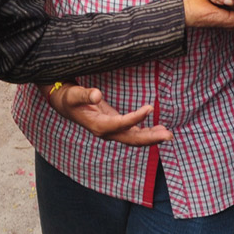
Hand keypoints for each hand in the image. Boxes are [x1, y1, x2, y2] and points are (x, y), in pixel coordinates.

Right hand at [48, 84, 171, 145]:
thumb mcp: (74, 94)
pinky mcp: (115, 126)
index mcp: (98, 125)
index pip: (121, 124)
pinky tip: (157, 130)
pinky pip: (132, 133)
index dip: (136, 118)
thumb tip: (97, 95)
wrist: (64, 104)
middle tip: (168, 134)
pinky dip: (145, 133)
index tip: (150, 108)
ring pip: (134, 138)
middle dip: (150, 138)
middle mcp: (106, 132)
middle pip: (131, 139)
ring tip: (168, 133)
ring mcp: (111, 132)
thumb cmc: (70, 98)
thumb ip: (85, 94)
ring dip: (151, 137)